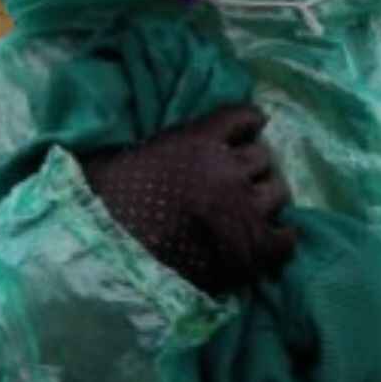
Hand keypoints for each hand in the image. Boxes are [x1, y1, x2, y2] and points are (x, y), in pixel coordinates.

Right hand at [79, 103, 298, 294]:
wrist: (96, 264)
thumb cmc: (94, 209)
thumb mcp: (116, 158)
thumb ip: (152, 145)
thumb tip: (147, 137)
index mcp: (197, 140)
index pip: (245, 117)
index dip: (243, 128)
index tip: (238, 138)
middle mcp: (228, 169)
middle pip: (263, 157)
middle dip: (249, 169)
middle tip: (231, 185)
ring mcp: (242, 209)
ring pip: (278, 193)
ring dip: (263, 200)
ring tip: (245, 212)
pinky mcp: (249, 251)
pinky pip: (286, 237)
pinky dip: (280, 237)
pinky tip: (267, 239)